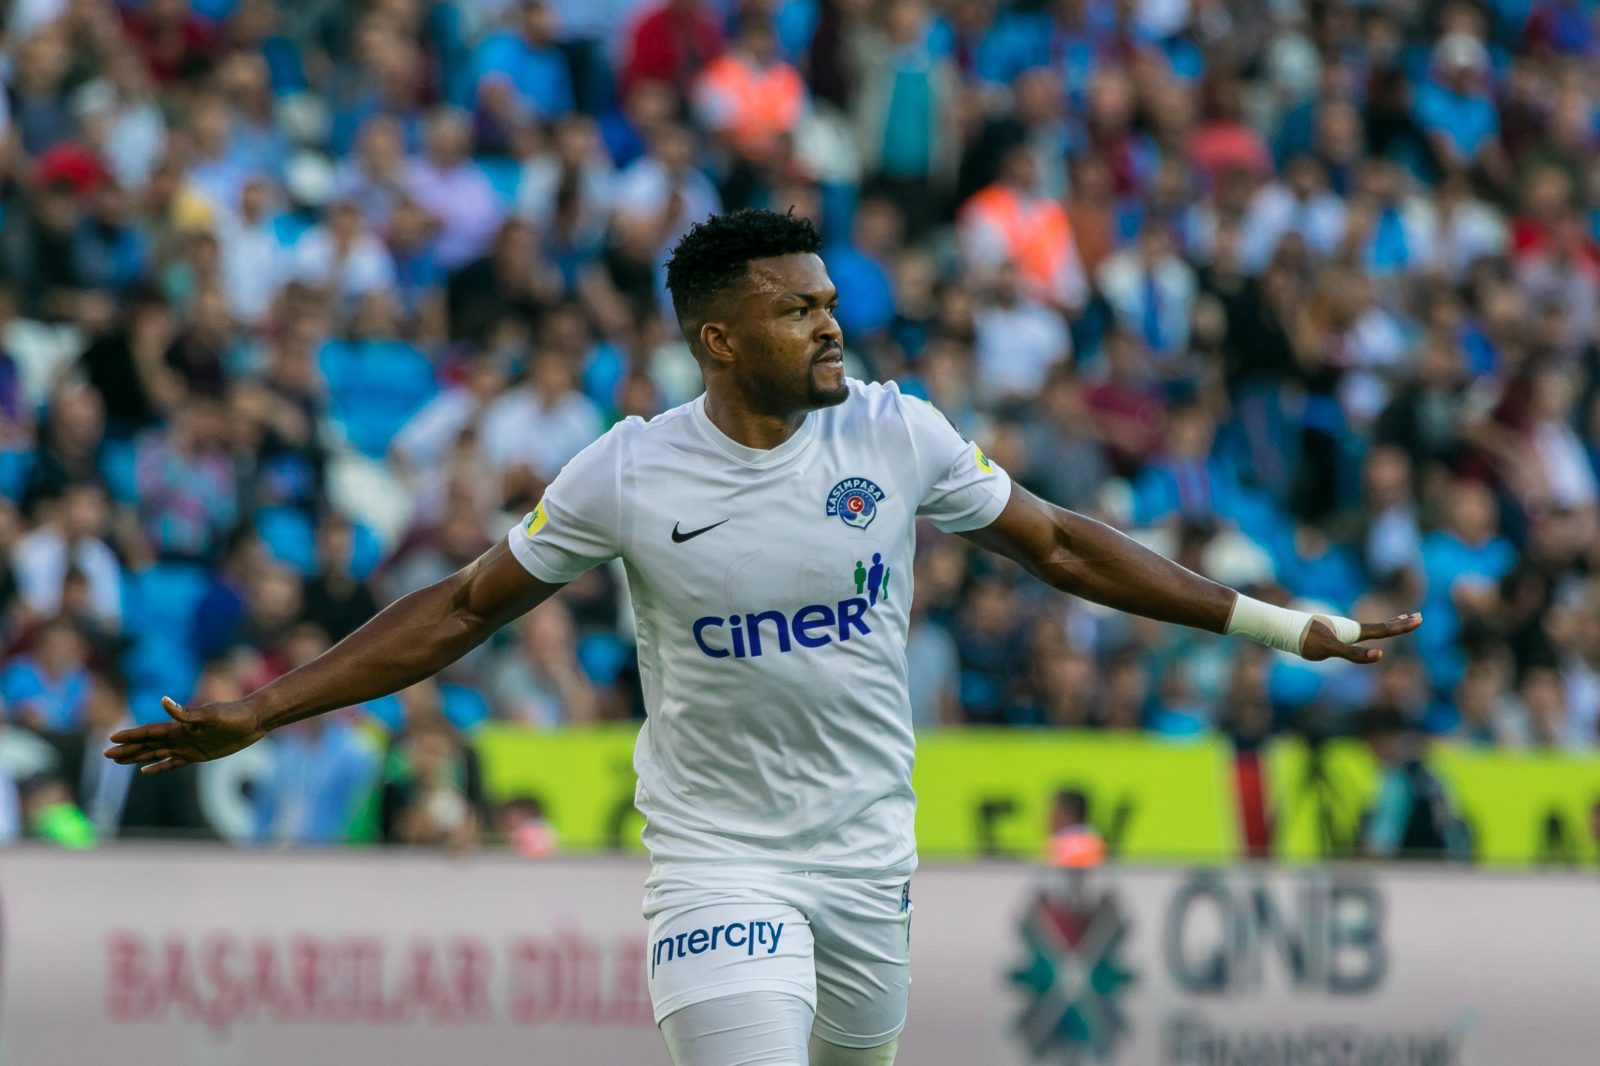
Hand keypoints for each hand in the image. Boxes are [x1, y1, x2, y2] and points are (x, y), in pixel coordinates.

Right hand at [103, 697, 268, 774]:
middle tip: (106, 754)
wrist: (254, 720)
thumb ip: (186, 712)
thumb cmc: (234, 715)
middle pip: (147, 744)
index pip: (149, 732)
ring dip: (137, 757)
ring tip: (118, 761)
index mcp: (180, 727)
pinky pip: (173, 763)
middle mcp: (180, 736)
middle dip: (127, 749)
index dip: (131, 736)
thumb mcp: (211, 714)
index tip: (111, 738)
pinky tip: (145, 771)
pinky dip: (159, 767)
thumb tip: (163, 701)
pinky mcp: (198, 755)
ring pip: (156, 754)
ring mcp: (188, 746)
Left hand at [1300, 612, 1422, 663]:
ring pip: (1368, 628)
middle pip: (1380, 626)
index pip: (1383, 629)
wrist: (1283, 629)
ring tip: (1399, 621)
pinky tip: (1364, 635)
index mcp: (1351, 631)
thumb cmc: (1306, 639)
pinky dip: (1365, 633)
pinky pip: (1353, 634)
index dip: (1401, 626)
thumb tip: (1380, 654)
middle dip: (1399, 623)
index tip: (1418, 619)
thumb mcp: (1331, 649)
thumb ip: (1355, 653)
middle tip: (1418, 616)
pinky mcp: (1328, 634)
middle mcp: (1347, 629)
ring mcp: (1339, 630)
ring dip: (1386, 624)